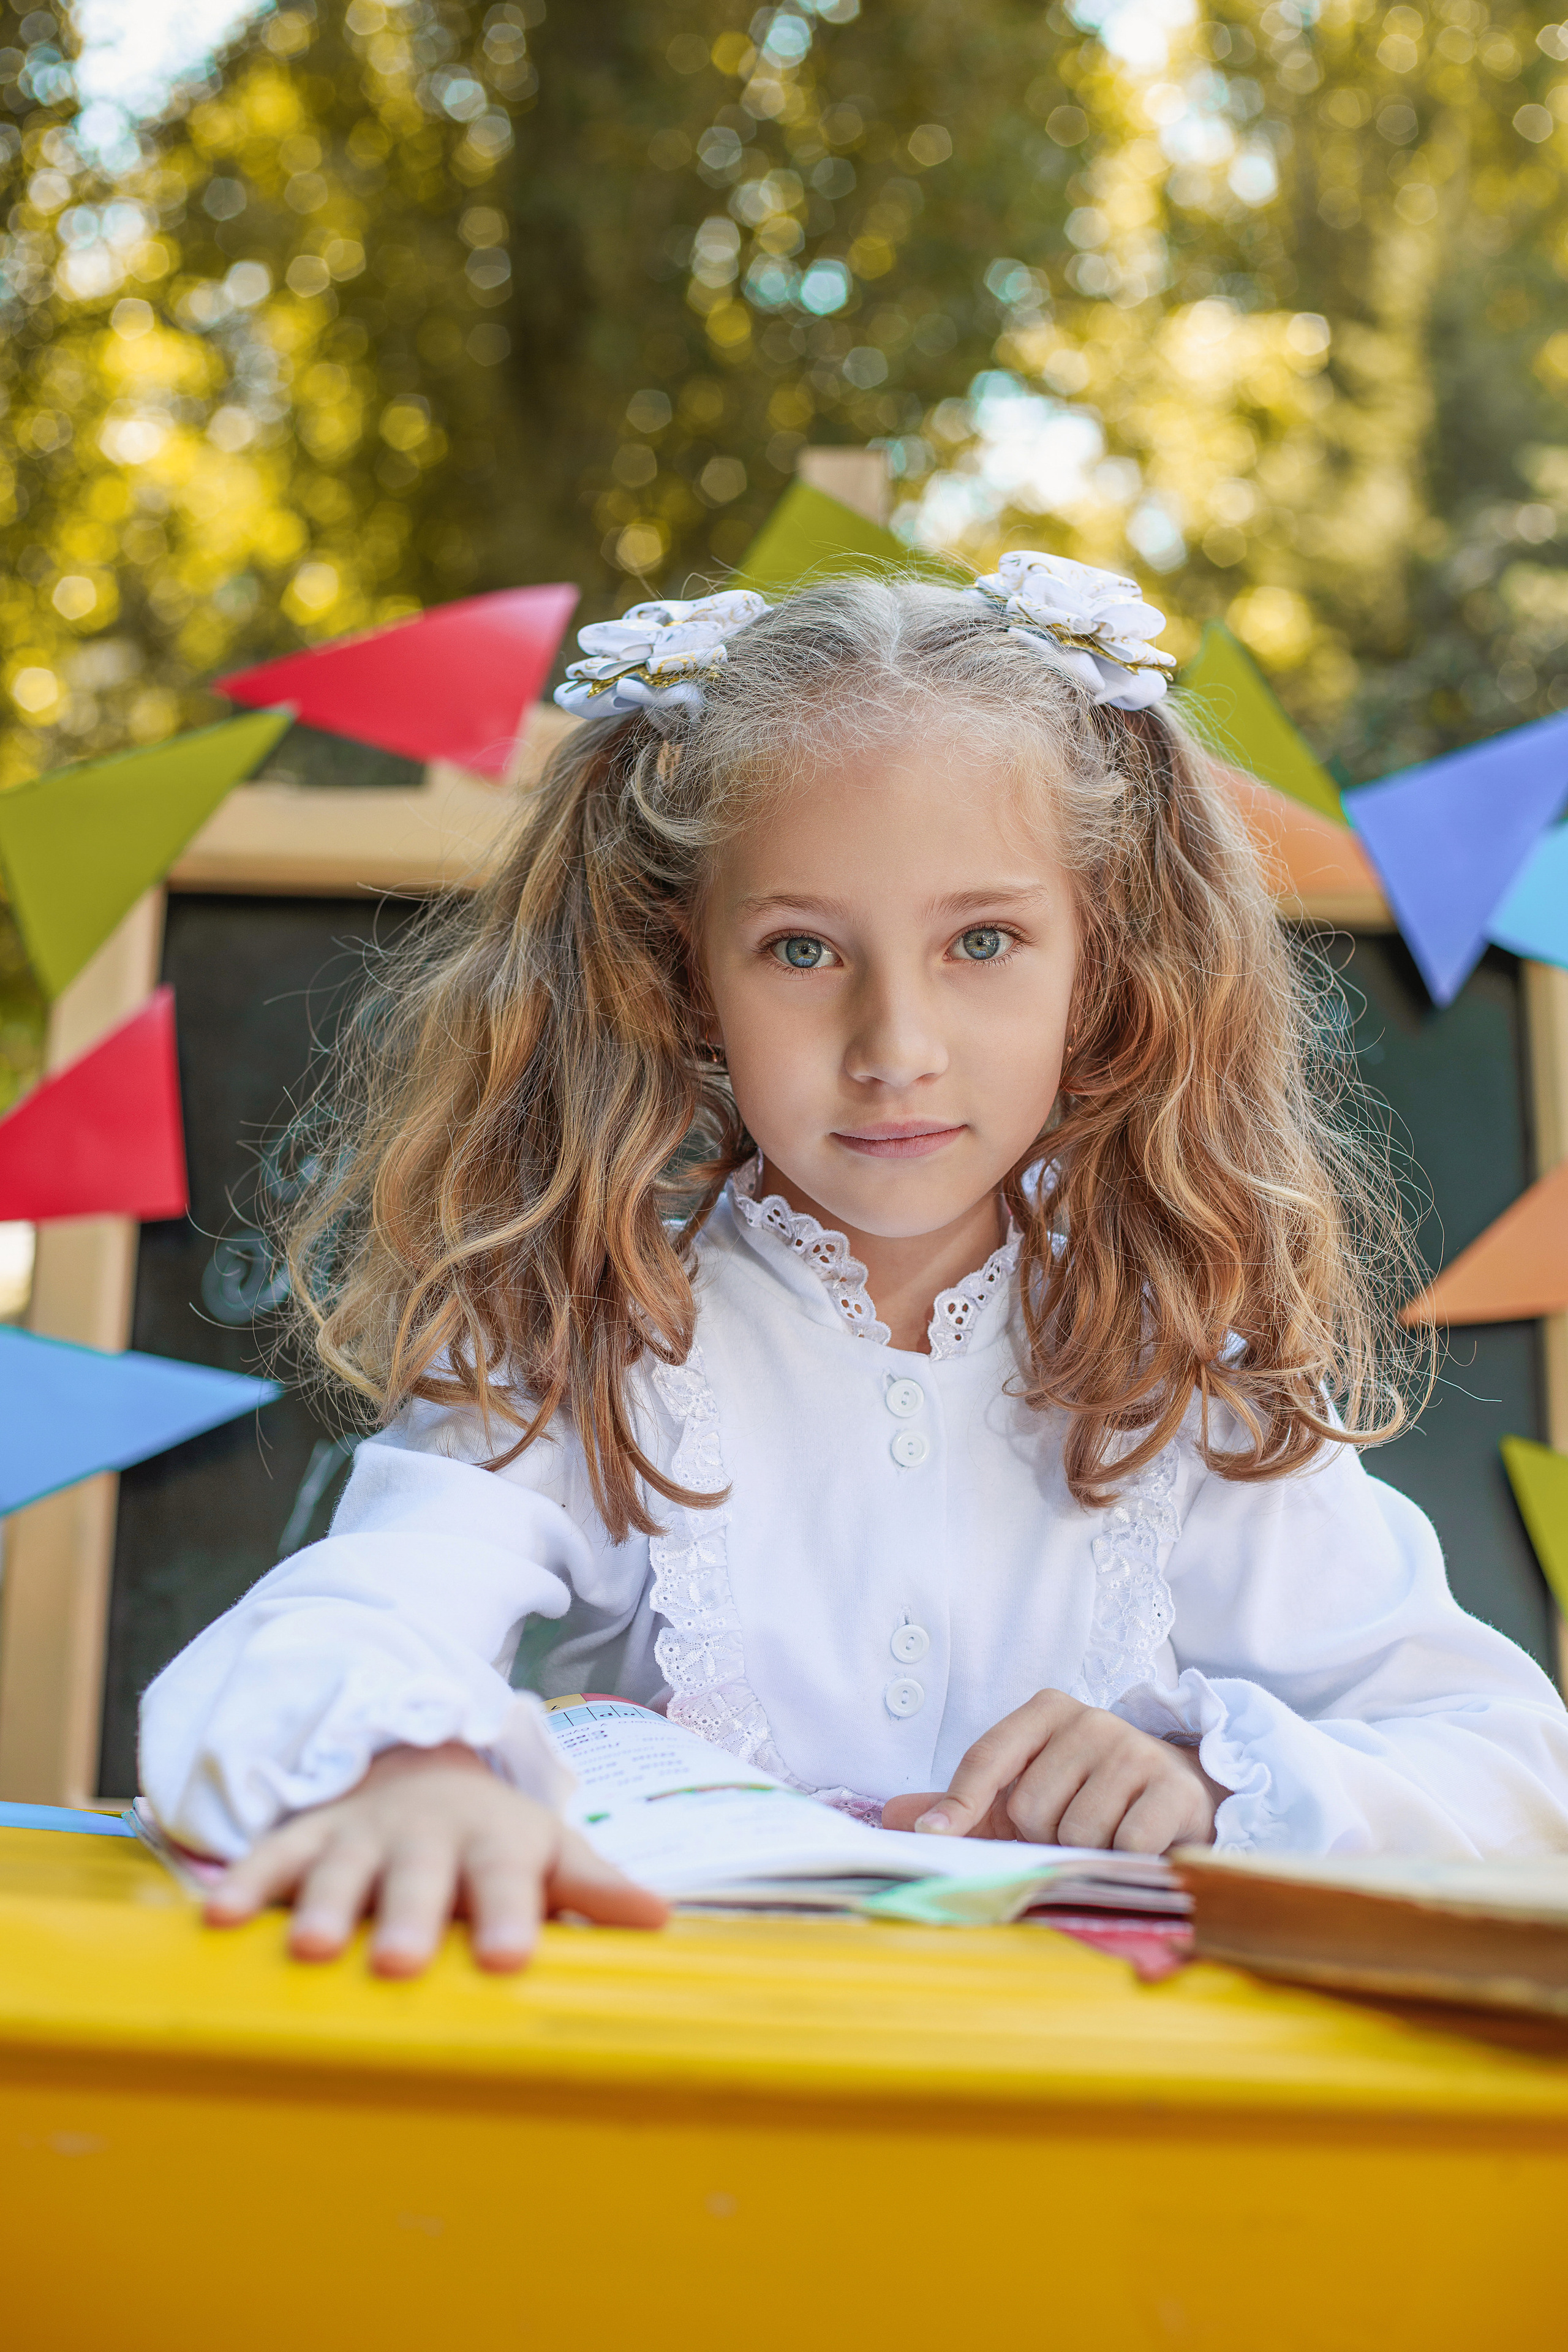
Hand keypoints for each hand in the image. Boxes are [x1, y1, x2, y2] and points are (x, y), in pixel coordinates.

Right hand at [205, 1741, 666, 1975]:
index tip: (509, 1958)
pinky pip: (275, 1857)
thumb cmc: (496, 1837)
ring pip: (343, 1867)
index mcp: (495, 1843)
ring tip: (305, 1951)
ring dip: (325, 1906)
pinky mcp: (311, 1836)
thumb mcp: (551, 1851)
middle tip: (396, 1963)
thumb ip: (596, 1886)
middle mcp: (427, 1835)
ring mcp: (365, 1833)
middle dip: (407, 1918)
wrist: (423, 1765)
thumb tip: (662, 1918)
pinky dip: (248, 1884)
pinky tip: (217, 1920)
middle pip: (419, 1878)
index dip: (508, 1916)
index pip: (507, 1880)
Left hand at [880, 1689, 1225, 1852]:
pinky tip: (1136, 1845)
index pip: (987, 1757)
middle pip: (1029, 1807)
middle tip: (1067, 1826)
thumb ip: (965, 1803)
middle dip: (1041, 1834)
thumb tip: (893, 1818)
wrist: (1178, 1790)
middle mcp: (1090, 1721)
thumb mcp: (1025, 1790)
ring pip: (1075, 1831)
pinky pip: (1125, 1846)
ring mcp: (1134, 1751)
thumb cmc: (1087, 1792)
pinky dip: (1124, 1860)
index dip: (958, 1803)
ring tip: (1104, 1833)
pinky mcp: (1172, 1790)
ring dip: (1083, 1850)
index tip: (933, 1837)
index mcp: (1045, 1712)